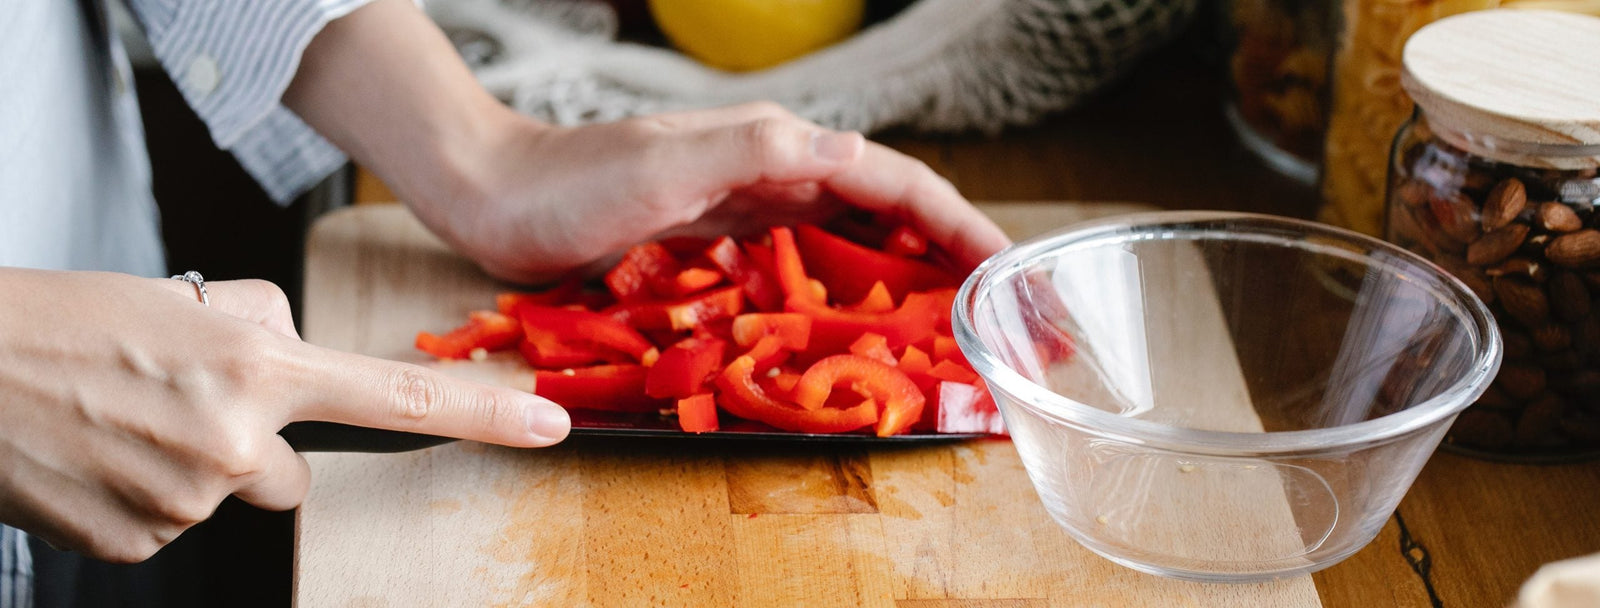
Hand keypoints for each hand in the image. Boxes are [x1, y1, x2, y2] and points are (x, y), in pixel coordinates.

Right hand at [0, 269, 568, 561]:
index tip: (548, 426)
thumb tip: (294, 357)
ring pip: (225, 497)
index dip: (483, 415)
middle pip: (289, 474)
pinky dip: (143, 496)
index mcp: (259, 364)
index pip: (397, 396)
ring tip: (121, 420)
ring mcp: (189, 500)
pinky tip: (101, 456)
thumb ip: (266, 330)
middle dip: (251, 447)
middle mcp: (236, 440)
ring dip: (186, 467)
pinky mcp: (142, 543)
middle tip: (174, 403)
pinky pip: (172, 524)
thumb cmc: (67, 323)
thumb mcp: (189, 300)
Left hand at [284, 0, 1009, 284]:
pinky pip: (805, 266)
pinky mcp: (720, 239)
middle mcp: (775, 173)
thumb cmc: (572, 180)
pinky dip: (846, 293)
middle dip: (950, 254)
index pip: (894, 184)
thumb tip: (848, 156)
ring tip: (950, 327)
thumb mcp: (665, 163)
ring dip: (906, 277)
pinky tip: (858, 327)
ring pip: (852, 240)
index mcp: (779, 148)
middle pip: (887, 212)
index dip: (958, 225)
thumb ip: (754, 152)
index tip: (1006, 272)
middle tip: (999, 314)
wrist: (494, 191)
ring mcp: (749, 206)